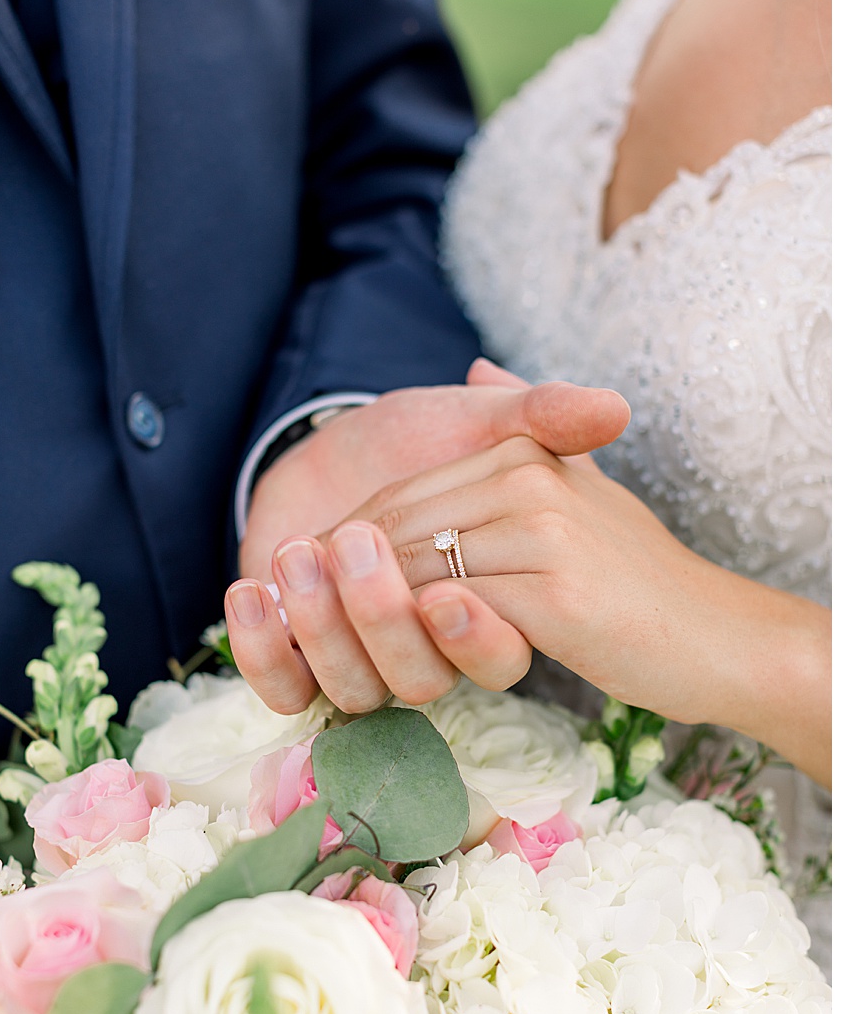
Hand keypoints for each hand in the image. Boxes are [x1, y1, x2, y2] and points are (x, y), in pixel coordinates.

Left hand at [315, 434, 828, 781]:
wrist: (718, 633)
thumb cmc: (634, 571)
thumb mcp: (575, 488)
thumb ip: (526, 429)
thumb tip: (478, 364)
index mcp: (523, 456)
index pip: (402, 496)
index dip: (349, 542)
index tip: (315, 579)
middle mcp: (528, 483)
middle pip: (396, 529)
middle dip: (341, 576)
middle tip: (295, 613)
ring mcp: (542, 536)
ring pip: (413, 569)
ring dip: (362, 608)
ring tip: (325, 631)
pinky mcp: (555, 595)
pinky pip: (456, 611)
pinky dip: (417, 632)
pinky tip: (394, 649)